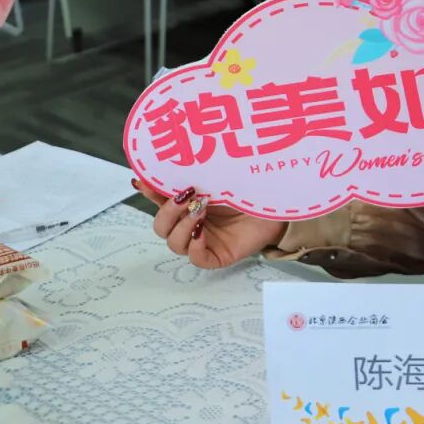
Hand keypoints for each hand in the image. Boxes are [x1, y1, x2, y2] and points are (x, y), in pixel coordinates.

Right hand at [133, 178, 285, 269]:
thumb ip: (193, 172)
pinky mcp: (219, 255)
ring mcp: (205, 240)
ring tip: (200, 210)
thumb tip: (164, 164)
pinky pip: (196, 259)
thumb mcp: (219, 176)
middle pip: (161, 228)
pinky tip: (202, 233)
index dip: (150, 193)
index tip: (144, 180)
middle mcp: (193, 223)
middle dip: (167, 213)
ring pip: (174, 244)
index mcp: (189, 204)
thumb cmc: (252, 185)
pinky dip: (194, 247)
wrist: (280, 198)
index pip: (160, 202)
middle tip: (185, 196)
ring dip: (182, 227)